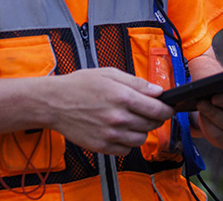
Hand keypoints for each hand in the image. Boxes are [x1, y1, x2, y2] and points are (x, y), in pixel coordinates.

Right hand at [45, 67, 173, 155]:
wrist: (54, 103)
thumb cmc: (80, 85)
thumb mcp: (110, 74)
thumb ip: (137, 83)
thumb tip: (158, 91)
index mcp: (123, 97)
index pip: (157, 109)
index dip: (167, 109)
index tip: (167, 108)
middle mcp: (118, 118)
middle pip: (151, 125)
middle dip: (155, 118)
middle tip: (148, 111)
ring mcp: (110, 134)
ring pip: (141, 139)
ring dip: (141, 130)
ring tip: (132, 120)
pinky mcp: (102, 146)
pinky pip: (126, 150)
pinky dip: (127, 142)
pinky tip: (120, 130)